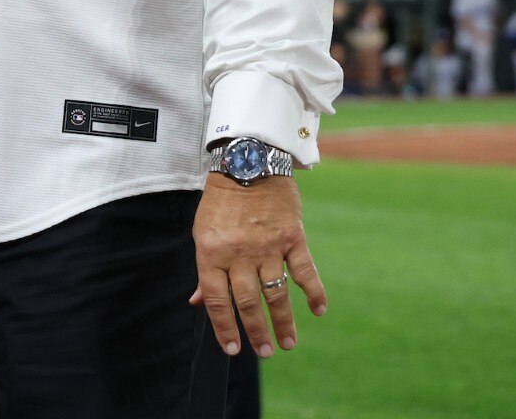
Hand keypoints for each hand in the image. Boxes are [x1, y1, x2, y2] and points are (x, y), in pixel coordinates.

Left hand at [189, 172, 326, 358]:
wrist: (247, 163)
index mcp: (211, 253)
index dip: (223, 327)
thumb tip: (196, 303)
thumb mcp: (203, 234)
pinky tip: (318, 311)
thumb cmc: (220, 203)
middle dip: (256, 331)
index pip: (216, 299)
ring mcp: (268, 246)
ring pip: (276, 293)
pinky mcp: (292, 237)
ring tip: (287, 344)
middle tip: (264, 352)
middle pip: (247, 302)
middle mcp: (239, 253)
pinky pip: (305, 271)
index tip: (232, 349)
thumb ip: (204, 272)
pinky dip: (314, 293)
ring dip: (283, 322)